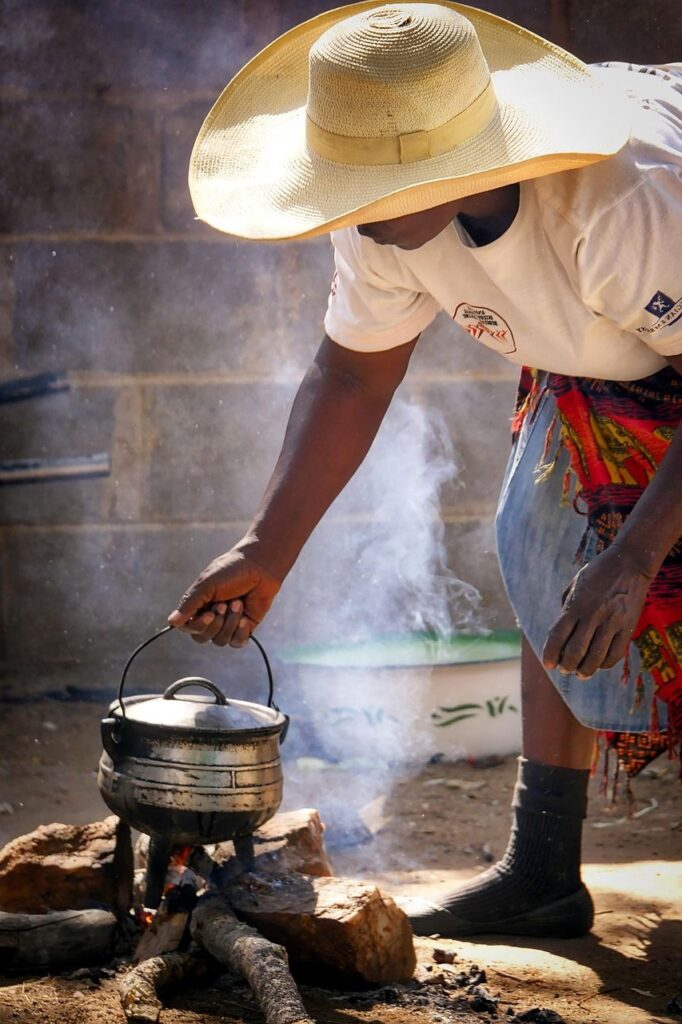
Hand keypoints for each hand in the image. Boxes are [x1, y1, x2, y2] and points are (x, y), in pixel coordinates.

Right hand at [168, 546, 281, 647]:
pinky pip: (237, 642)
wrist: (260, 567)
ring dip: (230, 623)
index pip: (188, 628)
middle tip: (225, 603)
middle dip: (215, 623)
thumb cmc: (231, 571)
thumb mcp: (206, 585)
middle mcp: (211, 617)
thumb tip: (172, 622)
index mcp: (198, 606)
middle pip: (202, 638)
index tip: (209, 613)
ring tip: (238, 603)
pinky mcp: (244, 628)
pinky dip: (240, 632)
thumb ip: (189, 603)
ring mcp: (228, 623)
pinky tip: (245, 618)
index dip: (197, 625)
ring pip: (220, 641)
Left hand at [542, 545, 653, 678]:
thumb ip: (566, 606)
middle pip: (575, 651)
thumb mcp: (575, 584)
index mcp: (575, 605)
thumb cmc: (598, 572)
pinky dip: (605, 664)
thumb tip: (561, 631)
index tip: (548, 664)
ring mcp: (611, 622)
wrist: (629, 562)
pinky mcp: (627, 627)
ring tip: (581, 674)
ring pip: (595, 657)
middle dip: (567, 666)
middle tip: (565, 670)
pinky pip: (615, 653)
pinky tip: (599, 665)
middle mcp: (592, 615)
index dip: (551, 654)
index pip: (557, 636)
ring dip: (585, 670)